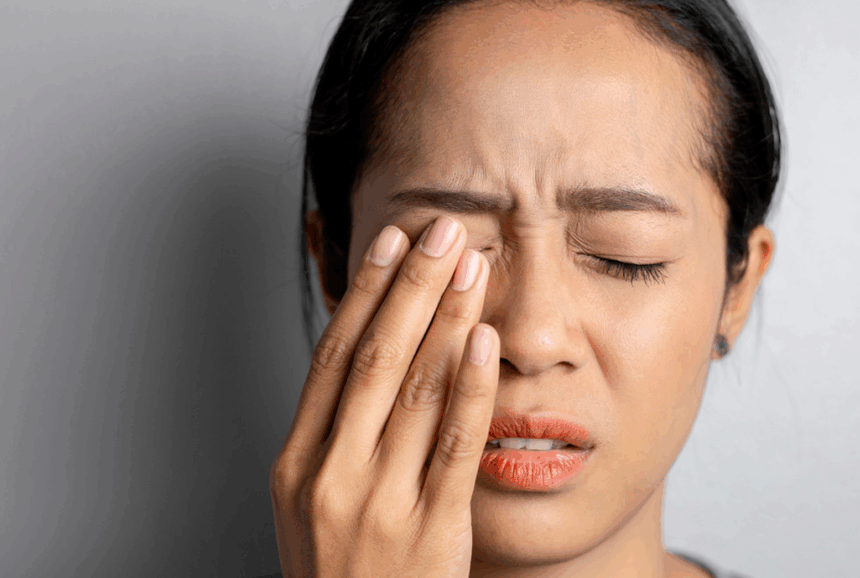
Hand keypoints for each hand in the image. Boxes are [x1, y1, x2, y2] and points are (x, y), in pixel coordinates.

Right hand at [270, 215, 496, 577]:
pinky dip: (470, 386)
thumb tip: (367, 350)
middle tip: (444, 230)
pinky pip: (453, 444)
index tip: (394, 240)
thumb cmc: (343, 572)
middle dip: (412, 286)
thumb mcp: (314, 503)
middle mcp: (330, 475)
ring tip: (472, 265)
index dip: (366, 292)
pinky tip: (485, 340)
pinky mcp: (429, 530)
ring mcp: (378, 503)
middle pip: (375, 357)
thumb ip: (337, 432)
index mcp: (297, 463)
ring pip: (414, 389)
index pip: (334, 355)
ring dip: (446, 318)